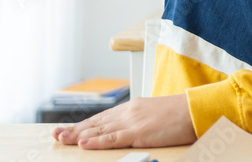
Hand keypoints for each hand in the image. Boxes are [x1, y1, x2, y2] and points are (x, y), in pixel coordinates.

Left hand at [52, 94, 196, 148]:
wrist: (196, 109)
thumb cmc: (181, 114)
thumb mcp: (157, 114)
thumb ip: (142, 120)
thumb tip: (133, 129)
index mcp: (133, 107)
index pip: (103, 117)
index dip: (85, 123)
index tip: (69, 128)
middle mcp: (129, 112)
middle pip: (96, 122)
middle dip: (75, 128)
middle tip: (55, 134)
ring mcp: (133, 122)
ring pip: (99, 129)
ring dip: (78, 135)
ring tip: (61, 139)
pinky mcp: (139, 133)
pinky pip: (113, 138)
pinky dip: (96, 141)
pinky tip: (83, 143)